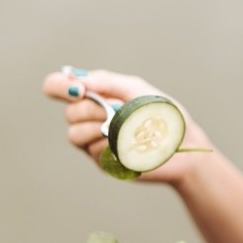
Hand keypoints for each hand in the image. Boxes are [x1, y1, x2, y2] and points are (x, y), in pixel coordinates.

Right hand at [42, 67, 209, 185]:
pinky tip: (131, 144)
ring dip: (99, 128)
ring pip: (75, 135)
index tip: (77, 90)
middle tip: (116, 110)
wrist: (184, 145)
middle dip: (91, 109)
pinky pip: (94, 151)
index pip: (58, 87)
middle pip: (70, 113)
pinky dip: (112, 144)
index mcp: (95, 97)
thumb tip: (79, 79)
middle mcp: (89, 119)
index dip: (58, 86)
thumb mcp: (138, 90)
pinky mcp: (104, 162)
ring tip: (124, 127)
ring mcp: (94, 142)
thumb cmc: (163, 115)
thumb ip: (108, 82)